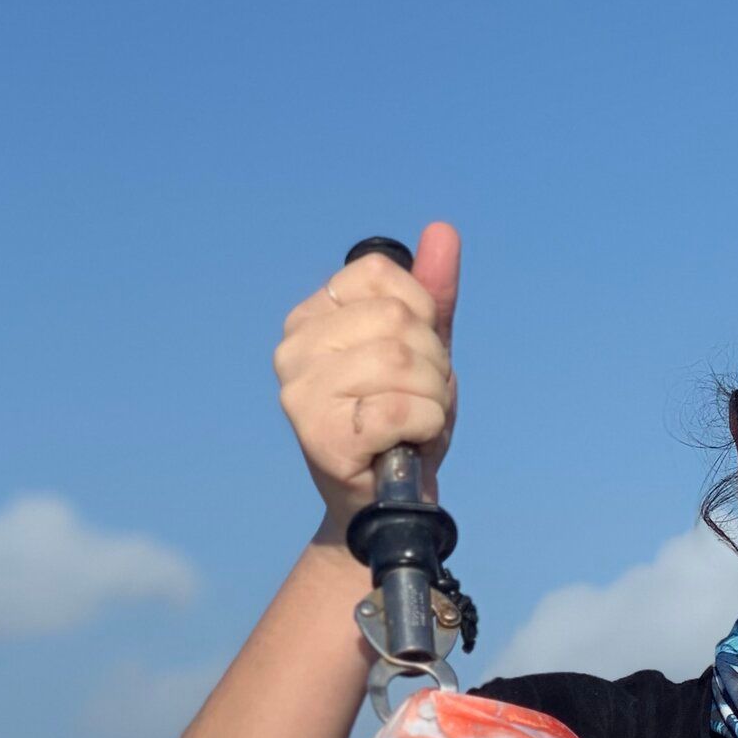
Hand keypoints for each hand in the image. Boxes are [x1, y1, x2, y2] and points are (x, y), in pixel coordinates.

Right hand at [274, 221, 459, 525]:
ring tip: (416, 426)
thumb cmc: (402, 426)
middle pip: (397, 322)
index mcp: (310, 317)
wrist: (387, 506)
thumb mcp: (424, 353)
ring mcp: (301, 393)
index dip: (422, 318)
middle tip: (420, 403)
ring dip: (434, 400)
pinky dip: (428, 426)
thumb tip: (443, 231)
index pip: (382, 276)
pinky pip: (403, 409)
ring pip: (403, 363)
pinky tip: (411, 443)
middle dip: (434, 366)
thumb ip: (432, 296)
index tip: (414, 361)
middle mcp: (294, 349)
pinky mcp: (322, 437)